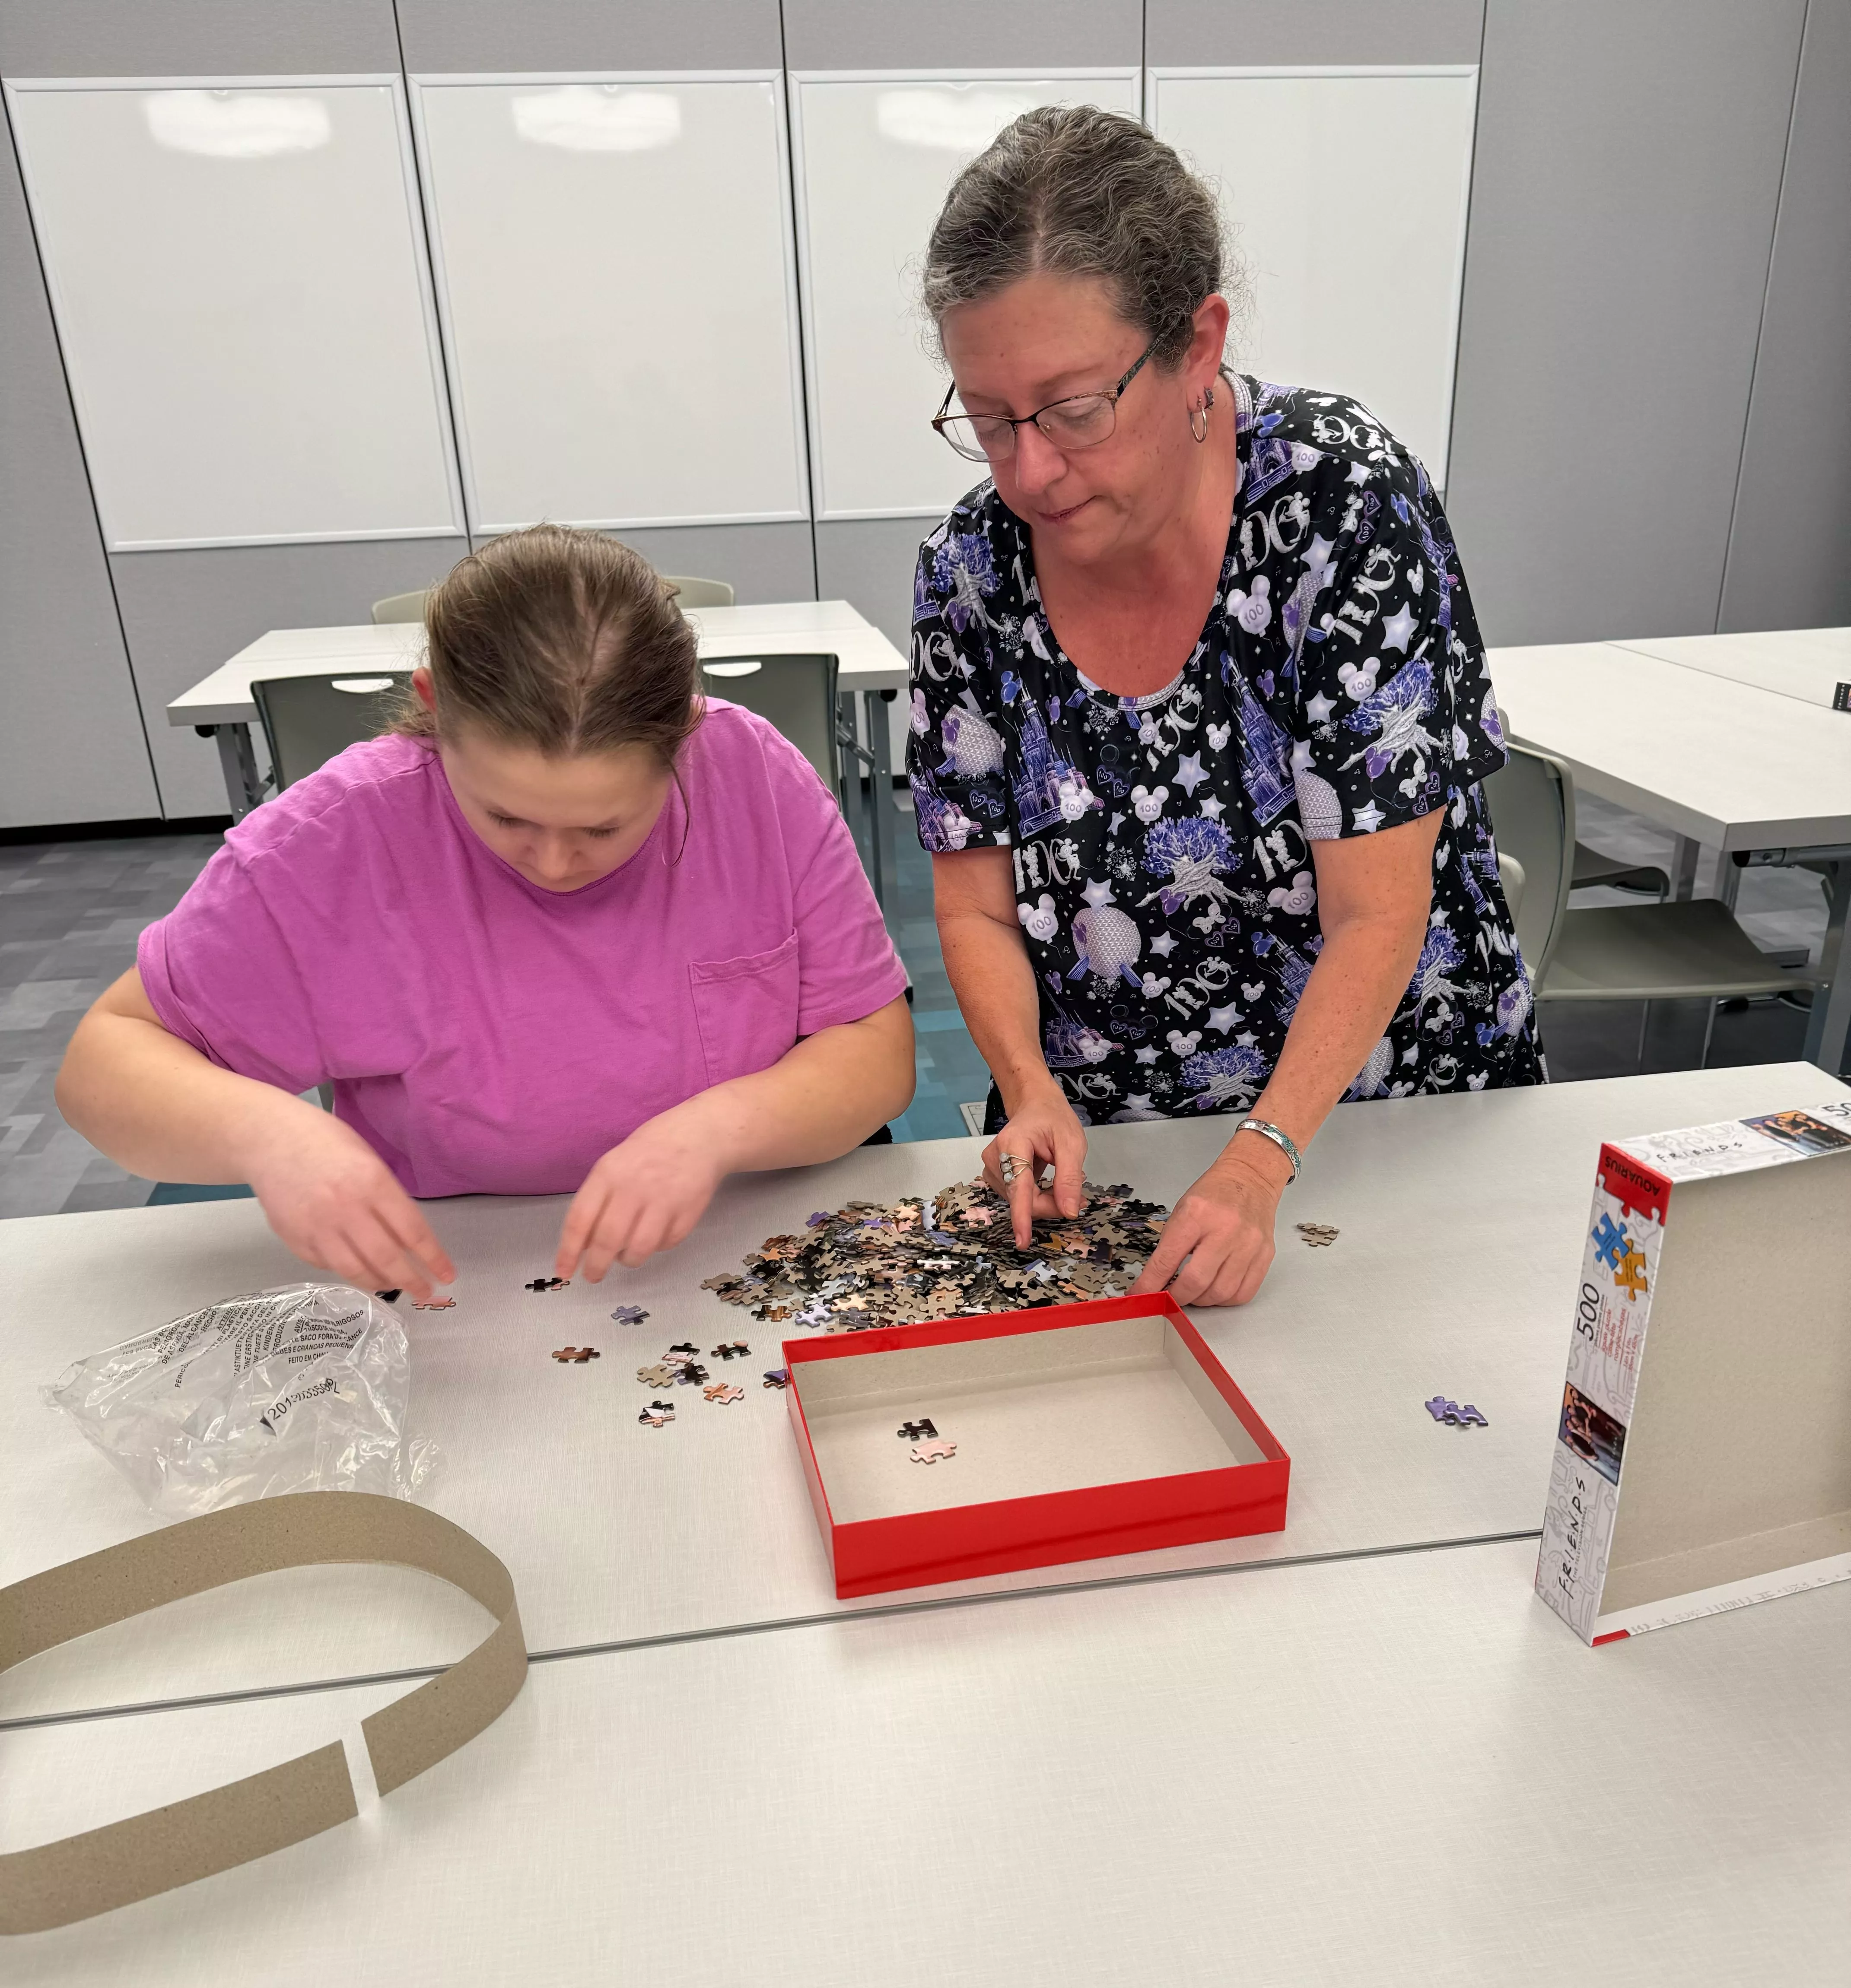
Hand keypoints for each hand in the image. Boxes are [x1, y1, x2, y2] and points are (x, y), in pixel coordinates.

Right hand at [243, 1106, 453, 1301]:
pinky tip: (360, 1269)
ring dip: (381, 1283)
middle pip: (386, 1258)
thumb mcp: (368, 1159)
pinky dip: (348, 1272)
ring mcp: (316, 1227)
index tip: (447, 1275)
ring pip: (355, 1271)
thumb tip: (408, 1239)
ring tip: (396, 1285)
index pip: (412, 1231)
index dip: (433, 1258)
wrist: (268, 1139)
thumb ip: (387, 1198)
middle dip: (412, 1281)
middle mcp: (345, 1208)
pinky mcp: (294, 1239)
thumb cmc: (326, 1143)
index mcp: (371, 1182)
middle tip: (426, 1292)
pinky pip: (328, 1266)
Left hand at [557, 1118, 724, 1281]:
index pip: (580, 1219)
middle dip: (597, 1266)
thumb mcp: (613, 1165)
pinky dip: (656, 1247)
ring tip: (627, 1254)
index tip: (563, 1272)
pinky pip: (665, 1245)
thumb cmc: (648, 1152)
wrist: (699, 1135)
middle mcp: (634, 1187)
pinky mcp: (688, 1213)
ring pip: (638, 1249)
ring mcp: (664, 1201)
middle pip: (608, 1240)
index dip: (568, 1251)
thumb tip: (583, 1245)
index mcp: (609, 1173)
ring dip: (628, 1260)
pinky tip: (655, 1233)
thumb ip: (597, 1201)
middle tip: (593, 1276)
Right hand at [982, 1084, 1087, 1246]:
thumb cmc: (1052, 1119)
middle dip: (1051, 1205)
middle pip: (1023, 1199)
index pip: (1018, 1186)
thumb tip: (1069, 1212)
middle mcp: (995, 1158)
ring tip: (1062, 1184)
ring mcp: (992, 1168)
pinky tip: (1048, 1185)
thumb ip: (1069, 1179)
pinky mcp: (994, 1176)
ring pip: (1021, 1203)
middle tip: (1077, 1197)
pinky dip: (1036, 1198)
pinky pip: (1018, 1199)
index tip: (1023, 1240)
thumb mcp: (1072, 1144)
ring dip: (1045, 1202)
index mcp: (1013, 1144)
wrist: (1034, 1104)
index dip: (1022, 1216)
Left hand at [1130, 1149, 1284, 1306]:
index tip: (1142, 1296)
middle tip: (1170, 1298)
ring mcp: (1248, 1245)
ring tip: (1193, 1293)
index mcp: (1197, 1215)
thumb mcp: (1182, 1210)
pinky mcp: (1264, 1256)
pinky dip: (1224, 1299)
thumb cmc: (1214, 1194)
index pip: (1168, 1259)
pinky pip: (1243, 1293)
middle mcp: (1226, 1230)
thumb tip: (1156, 1281)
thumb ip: (1170, 1246)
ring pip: (1220, 1293)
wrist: (1251, 1179)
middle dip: (1177, 1297)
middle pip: (1196, 1281)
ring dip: (1201, 1300)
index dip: (1151, 1284)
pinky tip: (1215, 1290)